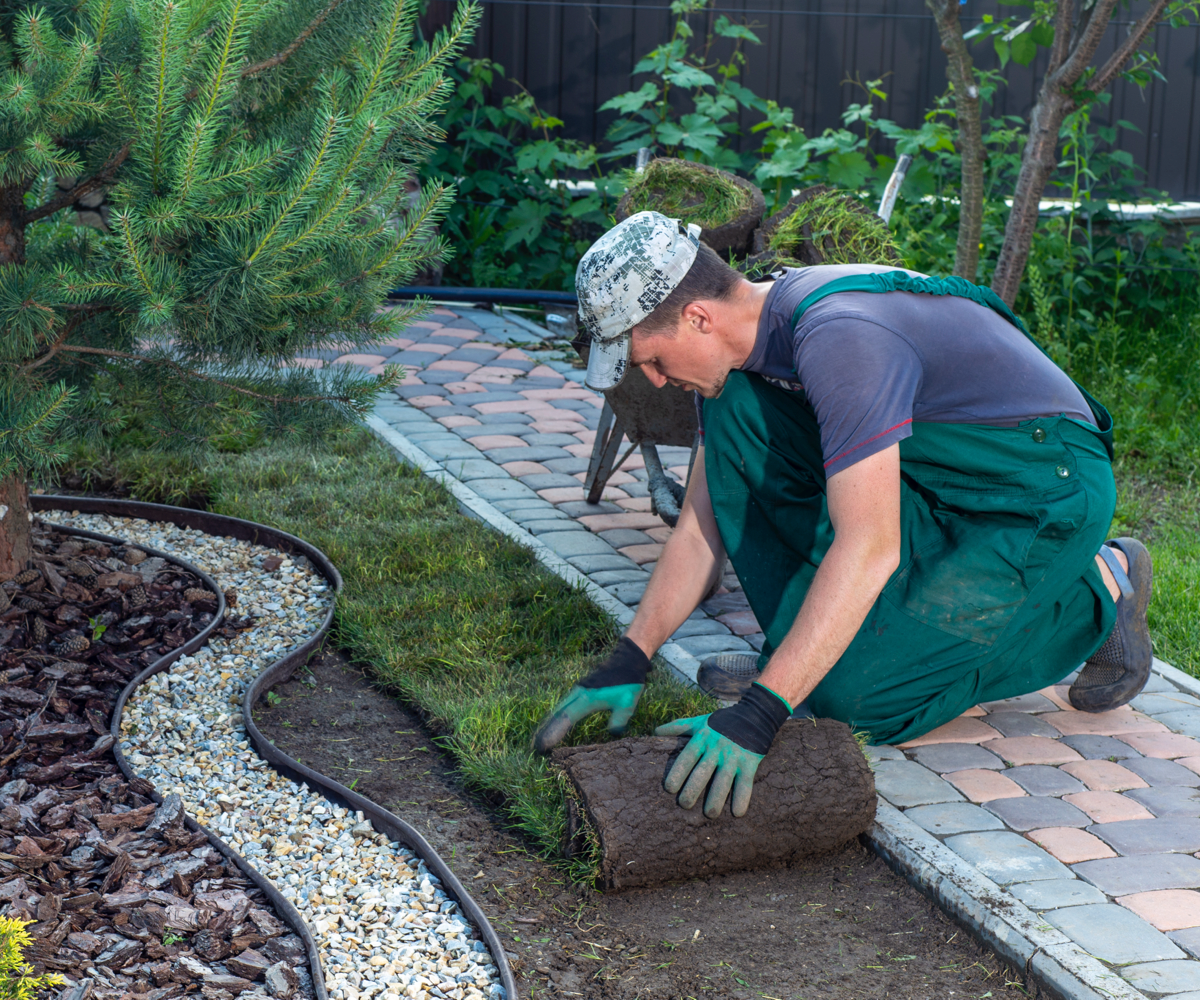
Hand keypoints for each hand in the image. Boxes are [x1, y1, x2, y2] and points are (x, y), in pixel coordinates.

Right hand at [533, 637, 650, 751]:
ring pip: (559, 708)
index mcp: (588, 698)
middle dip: (545, 730)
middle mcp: (579, 694)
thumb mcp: (627, 703)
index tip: (543, 746)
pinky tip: (556, 722)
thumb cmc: (628, 682)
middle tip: (535, 747)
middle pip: (557, 714)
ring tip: (540, 738)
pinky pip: (565, 704)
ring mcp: (579, 690)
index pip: (565, 719)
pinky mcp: (581, 689)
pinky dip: (558, 715)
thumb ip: (619, 720)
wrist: (627, 660)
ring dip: (549, 722)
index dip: (553, 733)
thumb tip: (612, 734)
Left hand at [656, 682, 790, 818]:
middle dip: (693, 788)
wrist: (754, 714)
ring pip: (723, 780)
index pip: (687, 756)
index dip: (678, 771)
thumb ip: (678, 727)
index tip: (669, 788)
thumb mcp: (700, 721)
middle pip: (703, 771)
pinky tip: (737, 813)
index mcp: (703, 738)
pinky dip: (742, 798)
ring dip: (716, 798)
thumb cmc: (722, 721)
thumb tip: (655, 732)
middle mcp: (717, 748)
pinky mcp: (750, 762)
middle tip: (684, 804)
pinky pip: (745, 782)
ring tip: (709, 814)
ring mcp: (733, 756)